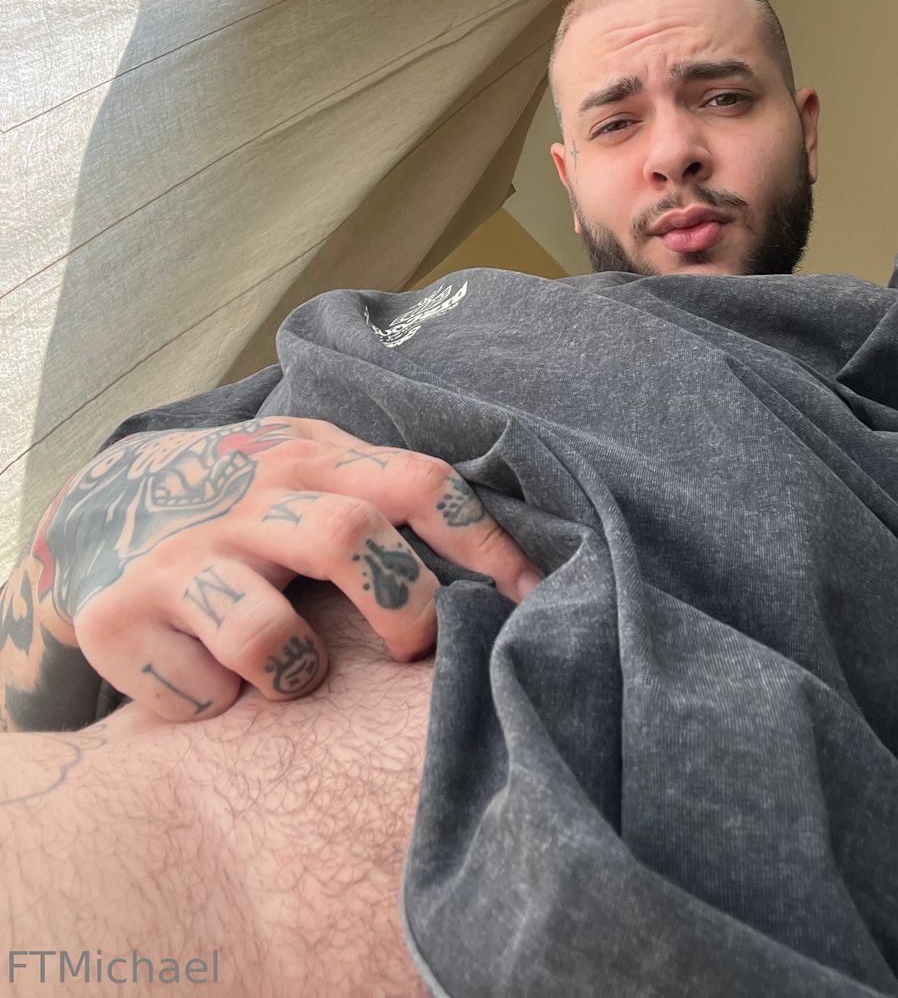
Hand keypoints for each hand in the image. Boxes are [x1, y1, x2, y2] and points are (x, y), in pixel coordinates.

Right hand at [22, 417, 542, 721]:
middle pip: (353, 540)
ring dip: (301, 674)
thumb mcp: (318, 474)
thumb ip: (393, 497)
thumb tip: (514, 567)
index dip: (484, 545)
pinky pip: (202, 693)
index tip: (530, 598)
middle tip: (413, 648)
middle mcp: (249, 499)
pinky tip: (215, 683)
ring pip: (271, 637)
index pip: (420, 483)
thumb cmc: (252, 506)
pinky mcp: (118, 617)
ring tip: (296, 676)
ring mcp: (181, 559)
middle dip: (404, 608)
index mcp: (314, 457)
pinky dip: (222, 703)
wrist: (103, 508)